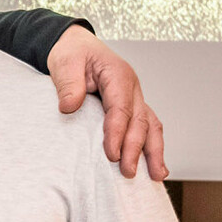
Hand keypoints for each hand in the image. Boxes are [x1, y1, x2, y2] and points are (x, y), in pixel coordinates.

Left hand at [48, 25, 165, 179]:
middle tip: (127, 172)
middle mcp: (132, 87)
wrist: (76, 46)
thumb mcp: (64, 62)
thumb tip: (68, 107)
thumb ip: (68, 84)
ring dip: (154, 151)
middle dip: (136, 148)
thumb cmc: (72, 53)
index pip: (121, 109)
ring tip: (157, 175)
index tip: (112, 155)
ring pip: (151, 125)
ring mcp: (134, 97)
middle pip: (139, 121)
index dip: (117, 133)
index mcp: (118, 75)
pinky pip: (146, 126)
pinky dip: (152, 145)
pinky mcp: (131, 106)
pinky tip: (154, 165)